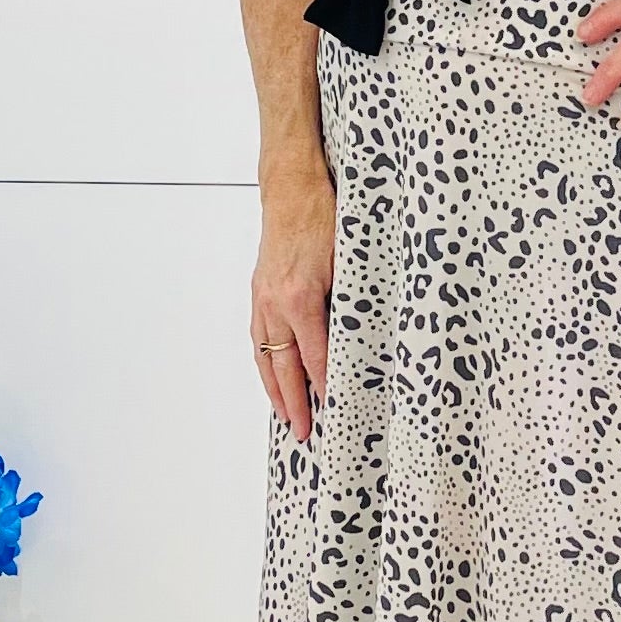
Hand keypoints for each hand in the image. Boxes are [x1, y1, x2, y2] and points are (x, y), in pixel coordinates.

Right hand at [250, 164, 335, 441]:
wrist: (291, 188)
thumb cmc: (323, 216)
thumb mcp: (346, 260)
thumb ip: (348, 302)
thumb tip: (362, 337)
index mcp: (300, 298)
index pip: (314, 356)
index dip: (323, 386)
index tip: (332, 411)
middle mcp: (275, 302)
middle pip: (283, 365)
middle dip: (294, 402)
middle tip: (303, 432)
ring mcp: (262, 298)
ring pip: (265, 355)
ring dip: (274, 389)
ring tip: (284, 415)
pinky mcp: (258, 290)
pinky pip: (259, 336)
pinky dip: (264, 361)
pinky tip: (271, 374)